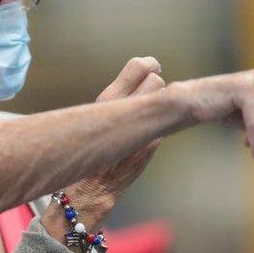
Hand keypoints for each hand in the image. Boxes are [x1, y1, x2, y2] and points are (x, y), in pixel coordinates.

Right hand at [89, 56, 165, 198]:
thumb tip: (142, 77)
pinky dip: (161, 124)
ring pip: (163, 100)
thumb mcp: (96, 114)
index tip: (150, 69)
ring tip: (147, 114)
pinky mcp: (152, 143)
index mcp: (107, 98)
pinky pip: (163, 124)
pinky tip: (149, 131)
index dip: (147, 66)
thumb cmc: (89, 148)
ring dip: (160, 104)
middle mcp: (124, 109)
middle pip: (156, 80)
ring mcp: (141, 127)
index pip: (138, 66)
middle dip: (156, 87)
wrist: (92, 187)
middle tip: (149, 96)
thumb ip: (117, 96)